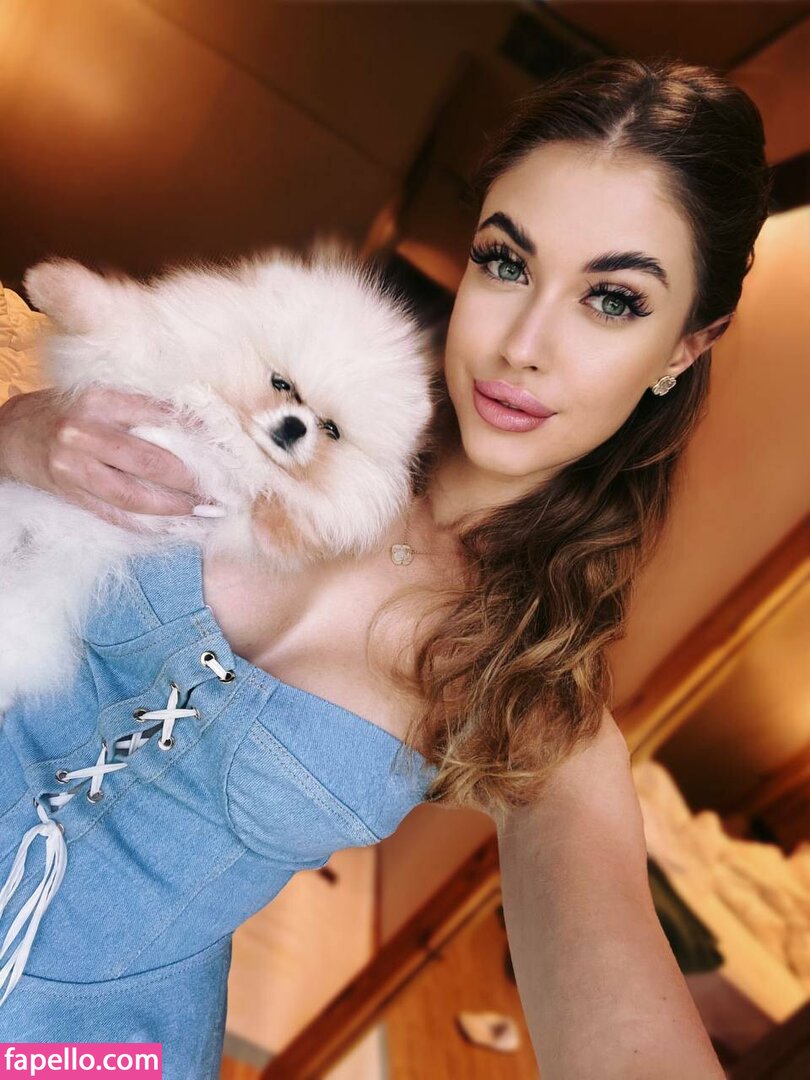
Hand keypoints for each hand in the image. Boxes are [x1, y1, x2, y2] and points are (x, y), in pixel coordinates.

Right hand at [0, 386, 207, 526]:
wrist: (13, 436)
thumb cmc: (68, 414)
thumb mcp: (102, 400)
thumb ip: (142, 411)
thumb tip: (199, 429)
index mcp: (100, 402)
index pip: (160, 418)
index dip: (197, 435)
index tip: (226, 449)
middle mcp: (85, 434)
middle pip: (152, 462)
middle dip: (193, 479)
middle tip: (224, 488)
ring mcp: (76, 468)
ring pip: (136, 495)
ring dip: (177, 506)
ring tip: (206, 509)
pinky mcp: (72, 495)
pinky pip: (117, 515)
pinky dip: (149, 523)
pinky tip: (174, 525)